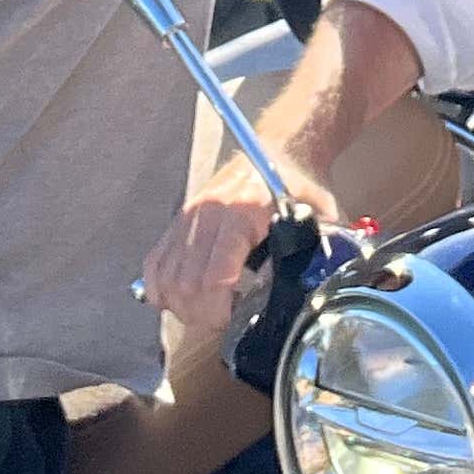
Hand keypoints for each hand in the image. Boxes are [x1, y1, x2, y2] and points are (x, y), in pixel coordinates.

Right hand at [139, 155, 331, 336]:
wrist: (281, 151)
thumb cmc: (300, 187)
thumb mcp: (318, 219)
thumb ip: (313, 254)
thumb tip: (311, 295)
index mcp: (244, 212)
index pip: (215, 276)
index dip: (219, 311)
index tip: (235, 322)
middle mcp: (209, 211)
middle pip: (186, 283)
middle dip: (201, 315)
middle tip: (222, 322)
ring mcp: (189, 214)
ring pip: (166, 277)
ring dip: (181, 306)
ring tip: (205, 313)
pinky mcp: (178, 218)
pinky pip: (155, 262)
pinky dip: (160, 287)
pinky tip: (180, 299)